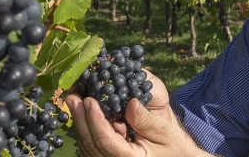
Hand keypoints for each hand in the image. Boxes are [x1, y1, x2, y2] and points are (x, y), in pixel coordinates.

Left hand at [65, 71, 209, 156]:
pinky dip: (84, 131)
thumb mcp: (164, 130)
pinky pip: (91, 148)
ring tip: (74, 102)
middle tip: (73, 97)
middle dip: (81, 120)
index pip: (106, 141)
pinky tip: (81, 114)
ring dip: (79, 124)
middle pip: (91, 145)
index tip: (90, 100)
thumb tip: (130, 103)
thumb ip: (146, 120)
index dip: (95, 120)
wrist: (175, 156)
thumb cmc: (171, 144)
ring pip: (87, 148)